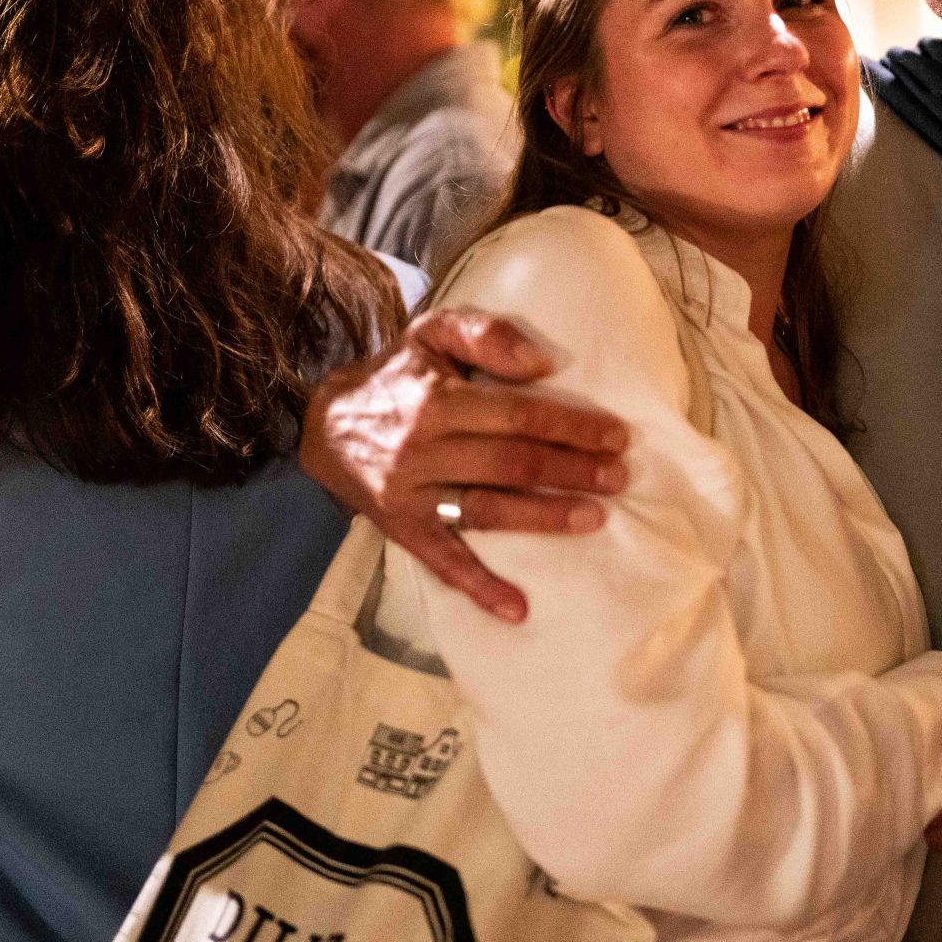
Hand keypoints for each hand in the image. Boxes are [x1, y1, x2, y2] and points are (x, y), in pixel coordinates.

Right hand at [299, 308, 630, 621]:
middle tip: (619, 478)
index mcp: (436, 400)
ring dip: (543, 517)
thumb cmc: (395, 375)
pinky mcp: (401, 529)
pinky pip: (443, 561)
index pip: (518, 416)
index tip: (616, 436)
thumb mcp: (432, 332)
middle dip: (572, 471)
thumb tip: (542, 363)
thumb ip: (486, 336)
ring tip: (594, 518)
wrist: (323, 423)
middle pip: (511, 463)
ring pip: (487, 509)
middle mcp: (422, 449)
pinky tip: (518, 609)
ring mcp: (411, 495)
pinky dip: (480, 587)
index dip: (571, 427)